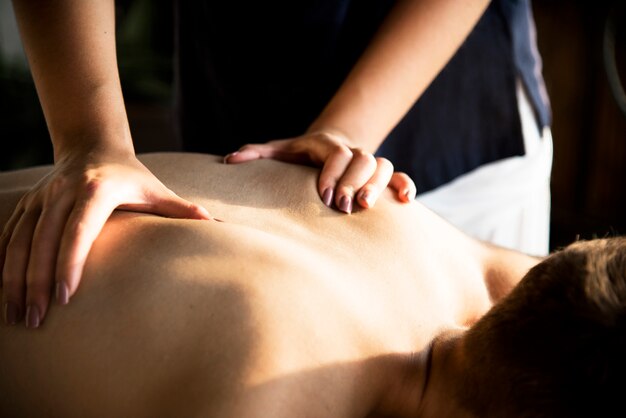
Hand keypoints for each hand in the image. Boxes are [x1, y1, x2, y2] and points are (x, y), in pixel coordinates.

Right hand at [0, 150, 210, 327]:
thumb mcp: (157, 189)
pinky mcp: (27, 203)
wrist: (93, 145)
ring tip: (18, 316)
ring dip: (14, 280)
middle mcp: (62, 191)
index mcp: (96, 189)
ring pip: (20, 241)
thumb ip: (181, 209)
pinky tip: (4, 293)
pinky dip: (4, 263)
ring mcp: (41, 197)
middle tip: (37, 319)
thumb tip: (215, 224)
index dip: (70, 262)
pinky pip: (9, 235)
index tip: (65, 297)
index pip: (78, 230)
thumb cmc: (132, 176)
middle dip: (37, 282)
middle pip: (43, 241)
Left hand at [224, 131, 415, 212]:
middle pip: (362, 159)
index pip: (336, 153)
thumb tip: (229, 160)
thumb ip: (256, 153)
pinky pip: (398, 175)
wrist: (327, 147)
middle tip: (341, 207)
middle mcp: (351, 151)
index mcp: (326, 145)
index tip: (322, 197)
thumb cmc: (299, 154)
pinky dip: (404, 185)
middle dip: (352, 183)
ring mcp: (368, 162)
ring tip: (366, 207)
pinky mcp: (380, 175)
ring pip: (382, 165)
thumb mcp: (278, 151)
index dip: (332, 174)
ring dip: (377, 185)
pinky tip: (405, 201)